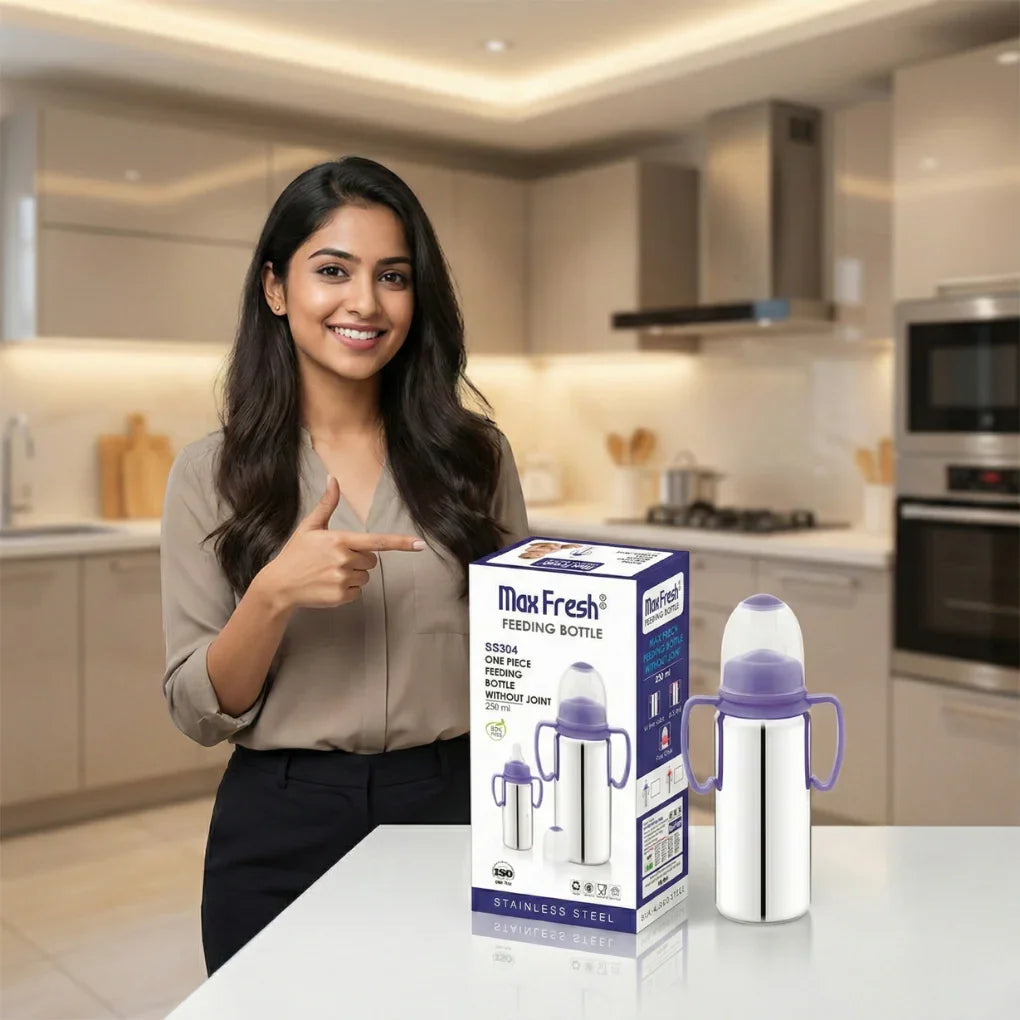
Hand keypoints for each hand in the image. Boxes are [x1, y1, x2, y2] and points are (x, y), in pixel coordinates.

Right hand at [257, 476, 424, 610]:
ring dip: (354, 575)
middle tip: (335, 560)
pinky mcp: (341, 596)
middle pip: (372, 560)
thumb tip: (333, 478)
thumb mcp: (310, 527)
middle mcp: (344, 560)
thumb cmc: (296, 553)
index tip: (420, 544)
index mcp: (340, 540)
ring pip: (366, 577)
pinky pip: (358, 592)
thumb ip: (326, 504)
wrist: (279, 585)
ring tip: (329, 573)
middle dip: (359, 559)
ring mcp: (343, 579)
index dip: (401, 543)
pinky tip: (329, 586)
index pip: (377, 541)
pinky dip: (348, 590)